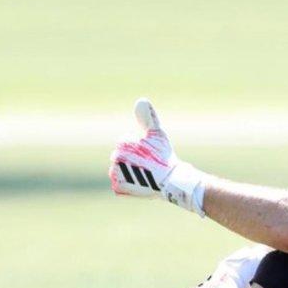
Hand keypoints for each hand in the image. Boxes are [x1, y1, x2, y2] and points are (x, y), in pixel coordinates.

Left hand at [109, 98, 207, 214]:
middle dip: (133, 162)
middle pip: (122, 159)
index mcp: (123, 142)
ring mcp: (116, 173)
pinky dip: (128, 186)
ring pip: (120, 172)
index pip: (126, 145)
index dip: (140, 150)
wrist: (172, 181)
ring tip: (145, 176)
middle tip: (149, 167)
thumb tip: (141, 100)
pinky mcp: (119, 187)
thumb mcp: (158, 134)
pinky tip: (139, 184)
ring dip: (130, 174)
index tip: (150, 156)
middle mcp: (115, 157)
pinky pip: (119, 185)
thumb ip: (147, 117)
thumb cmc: (165, 155)